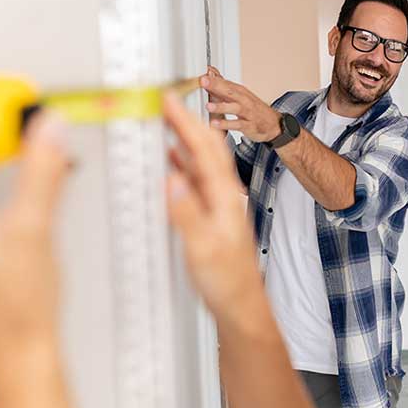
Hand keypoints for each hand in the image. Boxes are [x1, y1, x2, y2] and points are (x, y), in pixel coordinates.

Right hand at [163, 93, 260, 317]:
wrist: (241, 306)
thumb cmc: (227, 282)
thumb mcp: (203, 249)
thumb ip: (188, 214)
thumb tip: (173, 180)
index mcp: (224, 197)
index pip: (204, 150)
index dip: (186, 122)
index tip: (170, 101)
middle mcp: (224, 196)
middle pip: (205, 149)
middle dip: (186, 122)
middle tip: (166, 102)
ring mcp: (218, 205)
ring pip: (200, 162)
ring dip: (184, 139)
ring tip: (166, 121)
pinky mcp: (212, 216)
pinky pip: (195, 180)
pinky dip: (182, 164)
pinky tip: (173, 162)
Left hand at [200, 72, 281, 142]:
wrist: (273, 124)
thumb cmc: (254, 109)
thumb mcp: (240, 96)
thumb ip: (223, 85)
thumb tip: (211, 73)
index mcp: (240, 92)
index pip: (226, 83)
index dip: (213, 79)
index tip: (201, 76)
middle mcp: (244, 100)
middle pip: (229, 91)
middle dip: (216, 86)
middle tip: (203, 81)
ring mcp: (247, 112)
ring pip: (234, 108)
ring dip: (221, 106)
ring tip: (208, 106)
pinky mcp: (248, 125)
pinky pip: (237, 124)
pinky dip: (226, 124)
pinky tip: (215, 124)